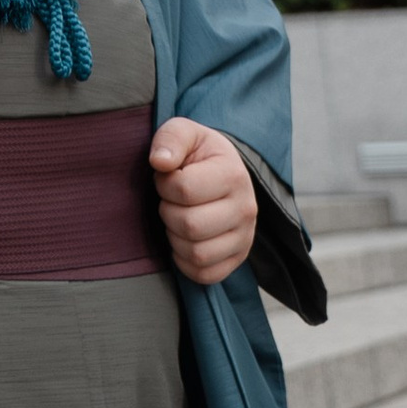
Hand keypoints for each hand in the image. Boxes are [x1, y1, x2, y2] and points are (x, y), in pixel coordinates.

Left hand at [149, 119, 257, 285]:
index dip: (164, 184)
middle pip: (190, 226)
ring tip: (177, 218)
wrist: (221, 171)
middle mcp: (246, 209)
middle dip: (167, 212)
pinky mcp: (238, 259)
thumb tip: (159, 161)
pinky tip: (183, 240)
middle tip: (170, 200)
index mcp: (233, 174)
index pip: (184, 190)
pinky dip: (185, 262)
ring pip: (197, 254)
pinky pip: (205, 275)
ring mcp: (245, 238)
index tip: (167, 177)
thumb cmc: (197, 153)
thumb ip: (170, 139)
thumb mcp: (184, 132)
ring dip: (175, 238)